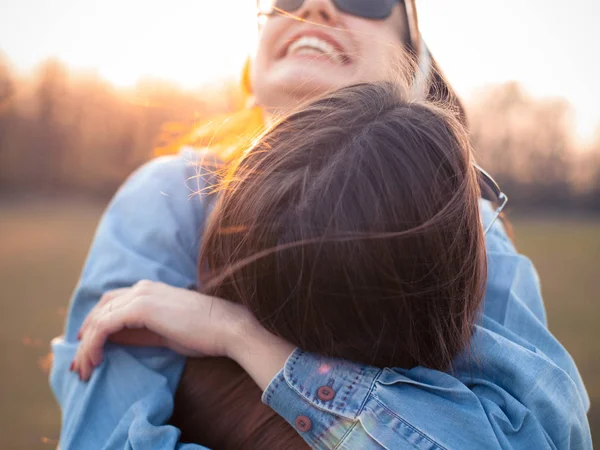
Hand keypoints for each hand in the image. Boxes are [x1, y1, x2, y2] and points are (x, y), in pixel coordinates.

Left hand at [71, 280, 251, 380]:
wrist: (227, 327)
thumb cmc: (204, 333)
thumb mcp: (165, 333)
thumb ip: (138, 332)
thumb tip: (112, 339)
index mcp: (149, 290)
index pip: (111, 304)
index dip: (95, 326)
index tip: (87, 351)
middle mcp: (142, 288)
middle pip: (100, 309)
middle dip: (85, 337)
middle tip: (79, 364)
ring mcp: (141, 295)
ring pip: (99, 318)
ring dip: (86, 345)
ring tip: (83, 368)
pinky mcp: (140, 308)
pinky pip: (105, 326)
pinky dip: (94, 344)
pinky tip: (94, 360)